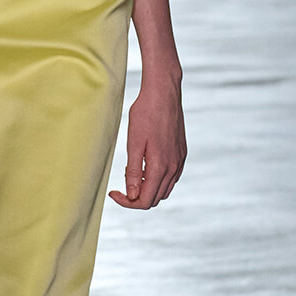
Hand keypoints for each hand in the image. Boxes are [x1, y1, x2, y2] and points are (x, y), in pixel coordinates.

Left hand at [109, 78, 185, 208]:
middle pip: (155, 198)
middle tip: (121, 186)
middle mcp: (173, 167)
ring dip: (148, 189)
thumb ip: (133, 171)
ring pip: (164, 190)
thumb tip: (132, 195)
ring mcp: (179, 161)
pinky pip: (171, 178)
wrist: (164, 93)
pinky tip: (145, 166)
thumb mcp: (133, 142)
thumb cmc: (145, 113)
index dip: (127, 202)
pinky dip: (158, 180)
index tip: (113, 192)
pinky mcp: (181, 154)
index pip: (145, 200)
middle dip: (136, 198)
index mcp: (160, 166)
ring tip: (132, 174)